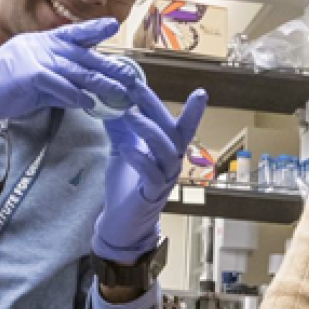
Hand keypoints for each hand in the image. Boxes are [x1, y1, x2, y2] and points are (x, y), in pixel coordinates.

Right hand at [0, 18, 136, 138]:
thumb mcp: (30, 88)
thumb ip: (55, 86)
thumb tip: (82, 94)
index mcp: (35, 43)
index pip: (69, 34)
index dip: (93, 29)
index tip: (112, 26)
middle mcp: (34, 45)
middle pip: (79, 53)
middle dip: (107, 66)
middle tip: (129, 76)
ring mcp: (29, 57)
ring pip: (74, 68)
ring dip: (99, 82)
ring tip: (119, 92)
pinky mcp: (25, 74)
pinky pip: (57, 83)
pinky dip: (74, 94)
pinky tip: (88, 102)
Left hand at [91, 83, 205, 263]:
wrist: (121, 220)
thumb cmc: (126, 184)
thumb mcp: (122, 149)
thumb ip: (120, 128)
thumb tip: (110, 101)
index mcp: (168, 150)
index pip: (180, 124)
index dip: (188, 109)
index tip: (199, 91)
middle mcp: (171, 162)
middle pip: (174, 132)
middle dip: (156, 108)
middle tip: (137, 89)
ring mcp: (164, 179)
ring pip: (167, 151)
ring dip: (149, 131)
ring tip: (130, 115)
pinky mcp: (151, 194)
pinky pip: (152, 175)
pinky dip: (141, 160)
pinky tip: (126, 149)